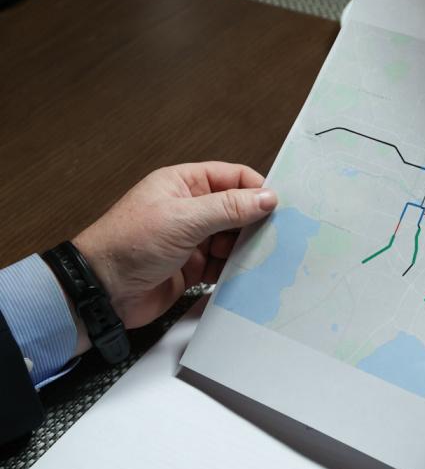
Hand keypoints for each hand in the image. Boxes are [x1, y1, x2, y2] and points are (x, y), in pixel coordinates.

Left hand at [70, 162, 276, 353]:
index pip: (232, 177)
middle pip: (237, 209)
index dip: (256, 189)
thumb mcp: (184, 219)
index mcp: (183, 184)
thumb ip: (229, 207)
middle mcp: (190, 209)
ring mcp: (192, 239)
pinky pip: (224, 264)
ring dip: (247, 249)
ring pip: (233, 239)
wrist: (102, 292)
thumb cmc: (130, 244)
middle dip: (255, 223)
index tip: (279, 206)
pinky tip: (245, 275)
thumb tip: (267, 197)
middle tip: (277, 236)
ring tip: (261, 258)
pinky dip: (235, 269)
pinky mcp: (194, 267)